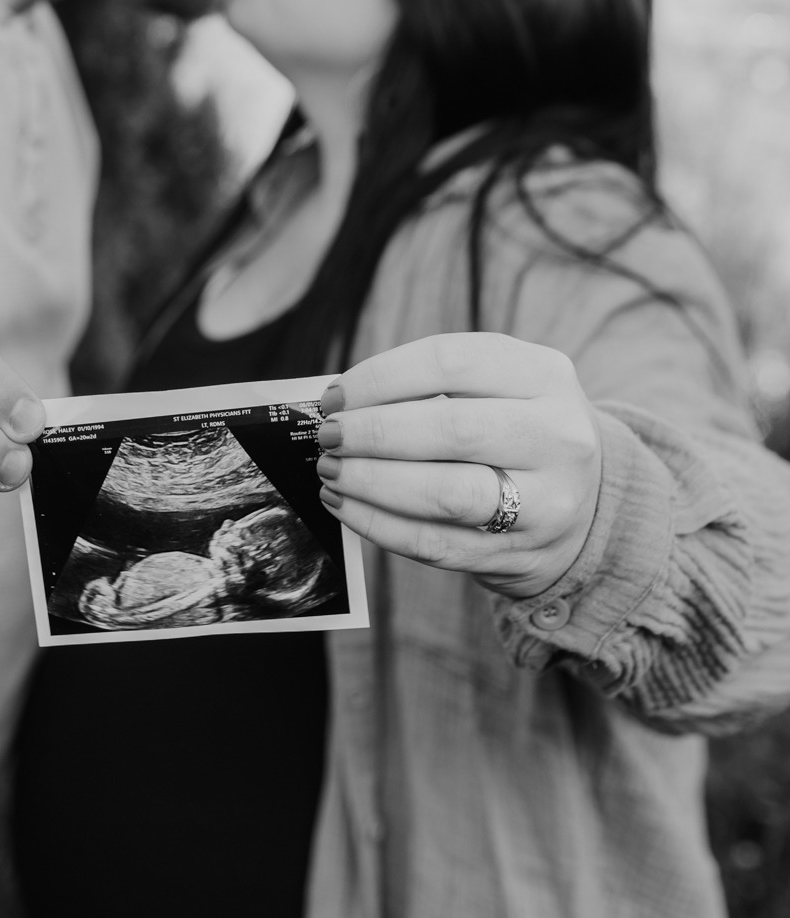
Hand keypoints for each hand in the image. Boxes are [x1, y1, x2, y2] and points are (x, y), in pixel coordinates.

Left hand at [315, 333, 601, 598]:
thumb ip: (433, 387)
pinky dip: (380, 525)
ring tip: (332, 473)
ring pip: (445, 493)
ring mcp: (547, 502)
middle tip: (328, 437)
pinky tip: (348, 508)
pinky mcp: (522, 555)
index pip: (450, 362)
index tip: (334, 396)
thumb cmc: (516, 432)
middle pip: (451, 429)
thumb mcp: (500, 388)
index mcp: (545, 375)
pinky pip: (437, 543)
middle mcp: (557, 436)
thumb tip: (341, 404)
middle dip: (372, 433)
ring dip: (371, 482)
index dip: (380, 377)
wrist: (588, 507)